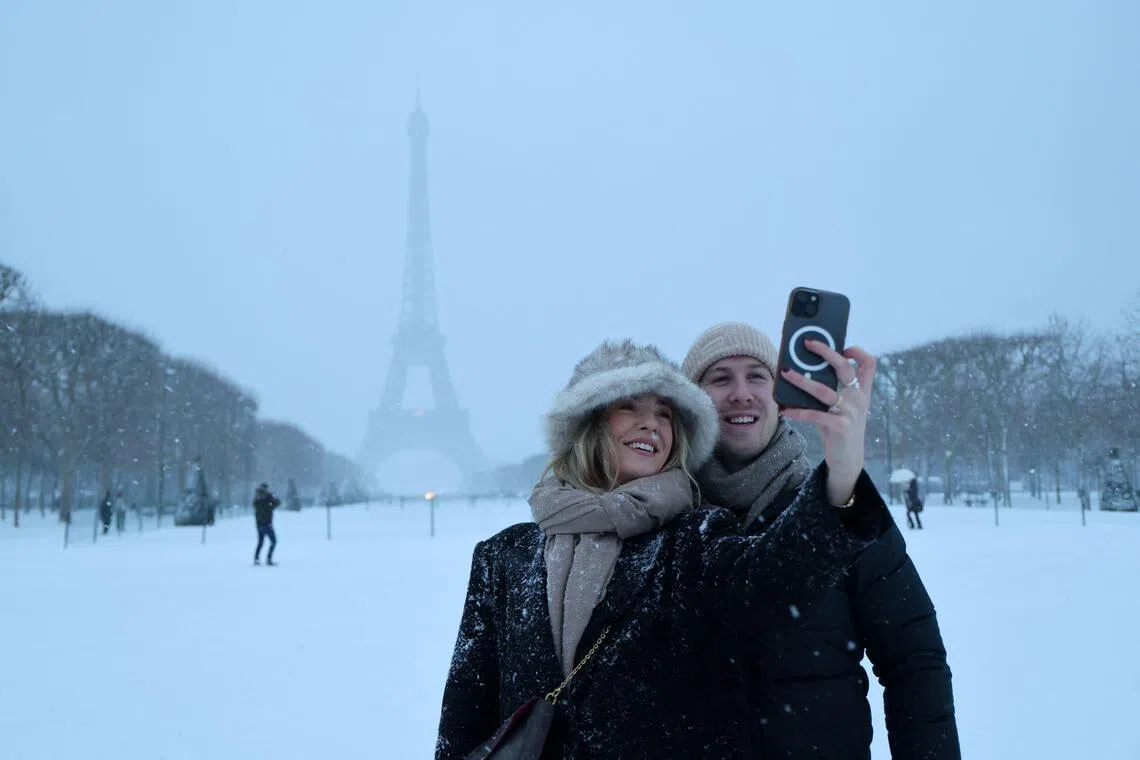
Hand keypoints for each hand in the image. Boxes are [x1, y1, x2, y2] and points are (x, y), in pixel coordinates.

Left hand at [780, 341, 876, 505]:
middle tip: (808, 343)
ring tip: (786, 373)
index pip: (869, 365)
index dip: (858, 352)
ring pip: (823, 390)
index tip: (843, 347)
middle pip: (845, 368)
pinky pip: (815, 415)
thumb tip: (800, 370)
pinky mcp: (840, 427)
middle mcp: (858, 399)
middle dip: (826, 352)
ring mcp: (850, 412)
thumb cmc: (838, 428)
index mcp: (861, 392)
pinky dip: (798, 411)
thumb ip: (829, 390)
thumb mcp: (838, 406)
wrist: (847, 459)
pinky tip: (785, 409)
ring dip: (802, 381)